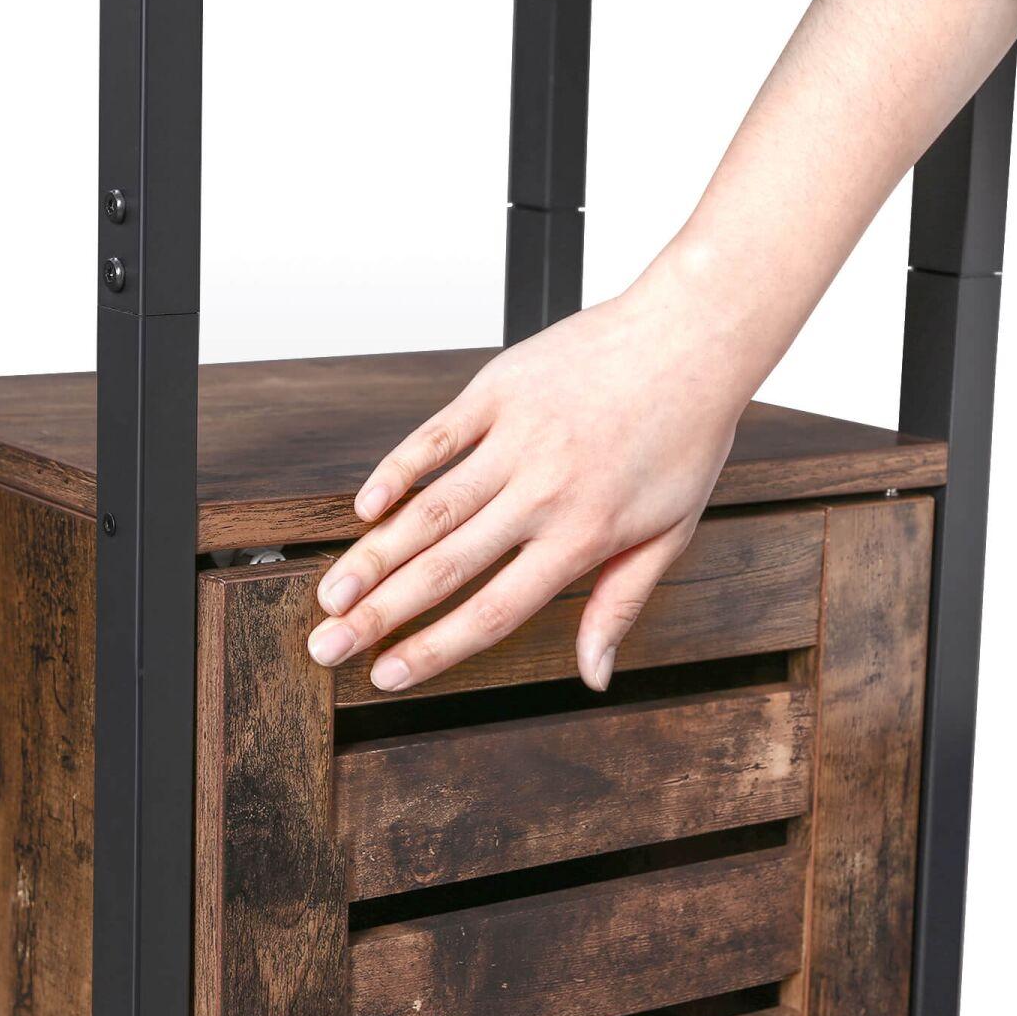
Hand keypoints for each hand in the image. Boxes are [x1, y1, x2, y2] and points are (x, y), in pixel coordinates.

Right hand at [306, 250, 760, 693]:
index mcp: (582, 537)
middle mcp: (542, 493)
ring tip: (330, 593)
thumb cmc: (685, 437)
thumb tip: (594, 677)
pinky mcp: (498, 391)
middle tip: (325, 646)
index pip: (492, 611)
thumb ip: (620, 606)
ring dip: (373, 555)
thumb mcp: (669, 534)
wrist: (691, 338)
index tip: (386, 675)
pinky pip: (435, 437)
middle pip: (444, 568)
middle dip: (378, 615)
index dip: (433, 650)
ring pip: (429, 509)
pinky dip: (396, 471)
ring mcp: (515, 439)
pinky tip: (364, 507)